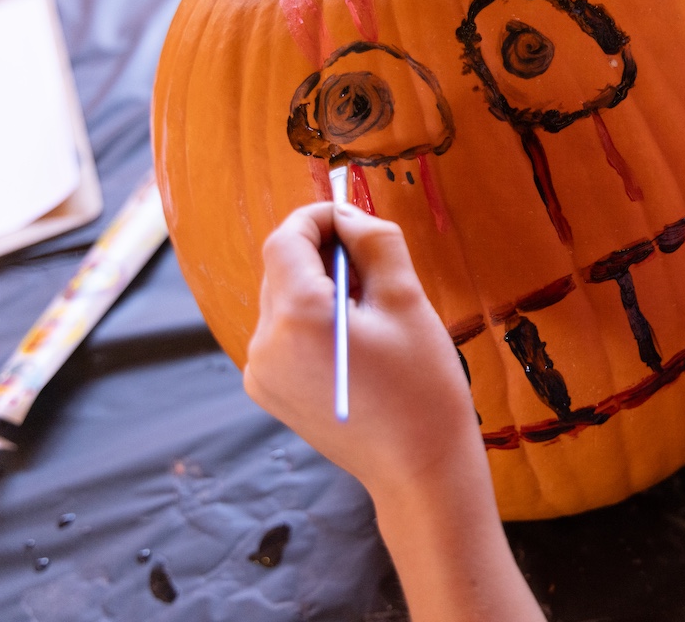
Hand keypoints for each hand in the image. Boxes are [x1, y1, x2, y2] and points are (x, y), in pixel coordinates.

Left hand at [244, 201, 547, 621]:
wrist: (420, 471)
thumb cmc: (422, 386)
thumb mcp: (407, 300)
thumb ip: (374, 242)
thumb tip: (348, 214)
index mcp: (297, 317)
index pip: (286, 239)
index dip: (318, 217)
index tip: (355, 218)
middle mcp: (265, 344)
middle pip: (280, 268)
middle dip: (322, 252)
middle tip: (374, 263)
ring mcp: (262, 372)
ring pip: (282, 299)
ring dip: (318, 285)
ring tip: (370, 306)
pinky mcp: (269, 391)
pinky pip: (283, 333)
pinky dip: (311, 319)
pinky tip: (354, 338)